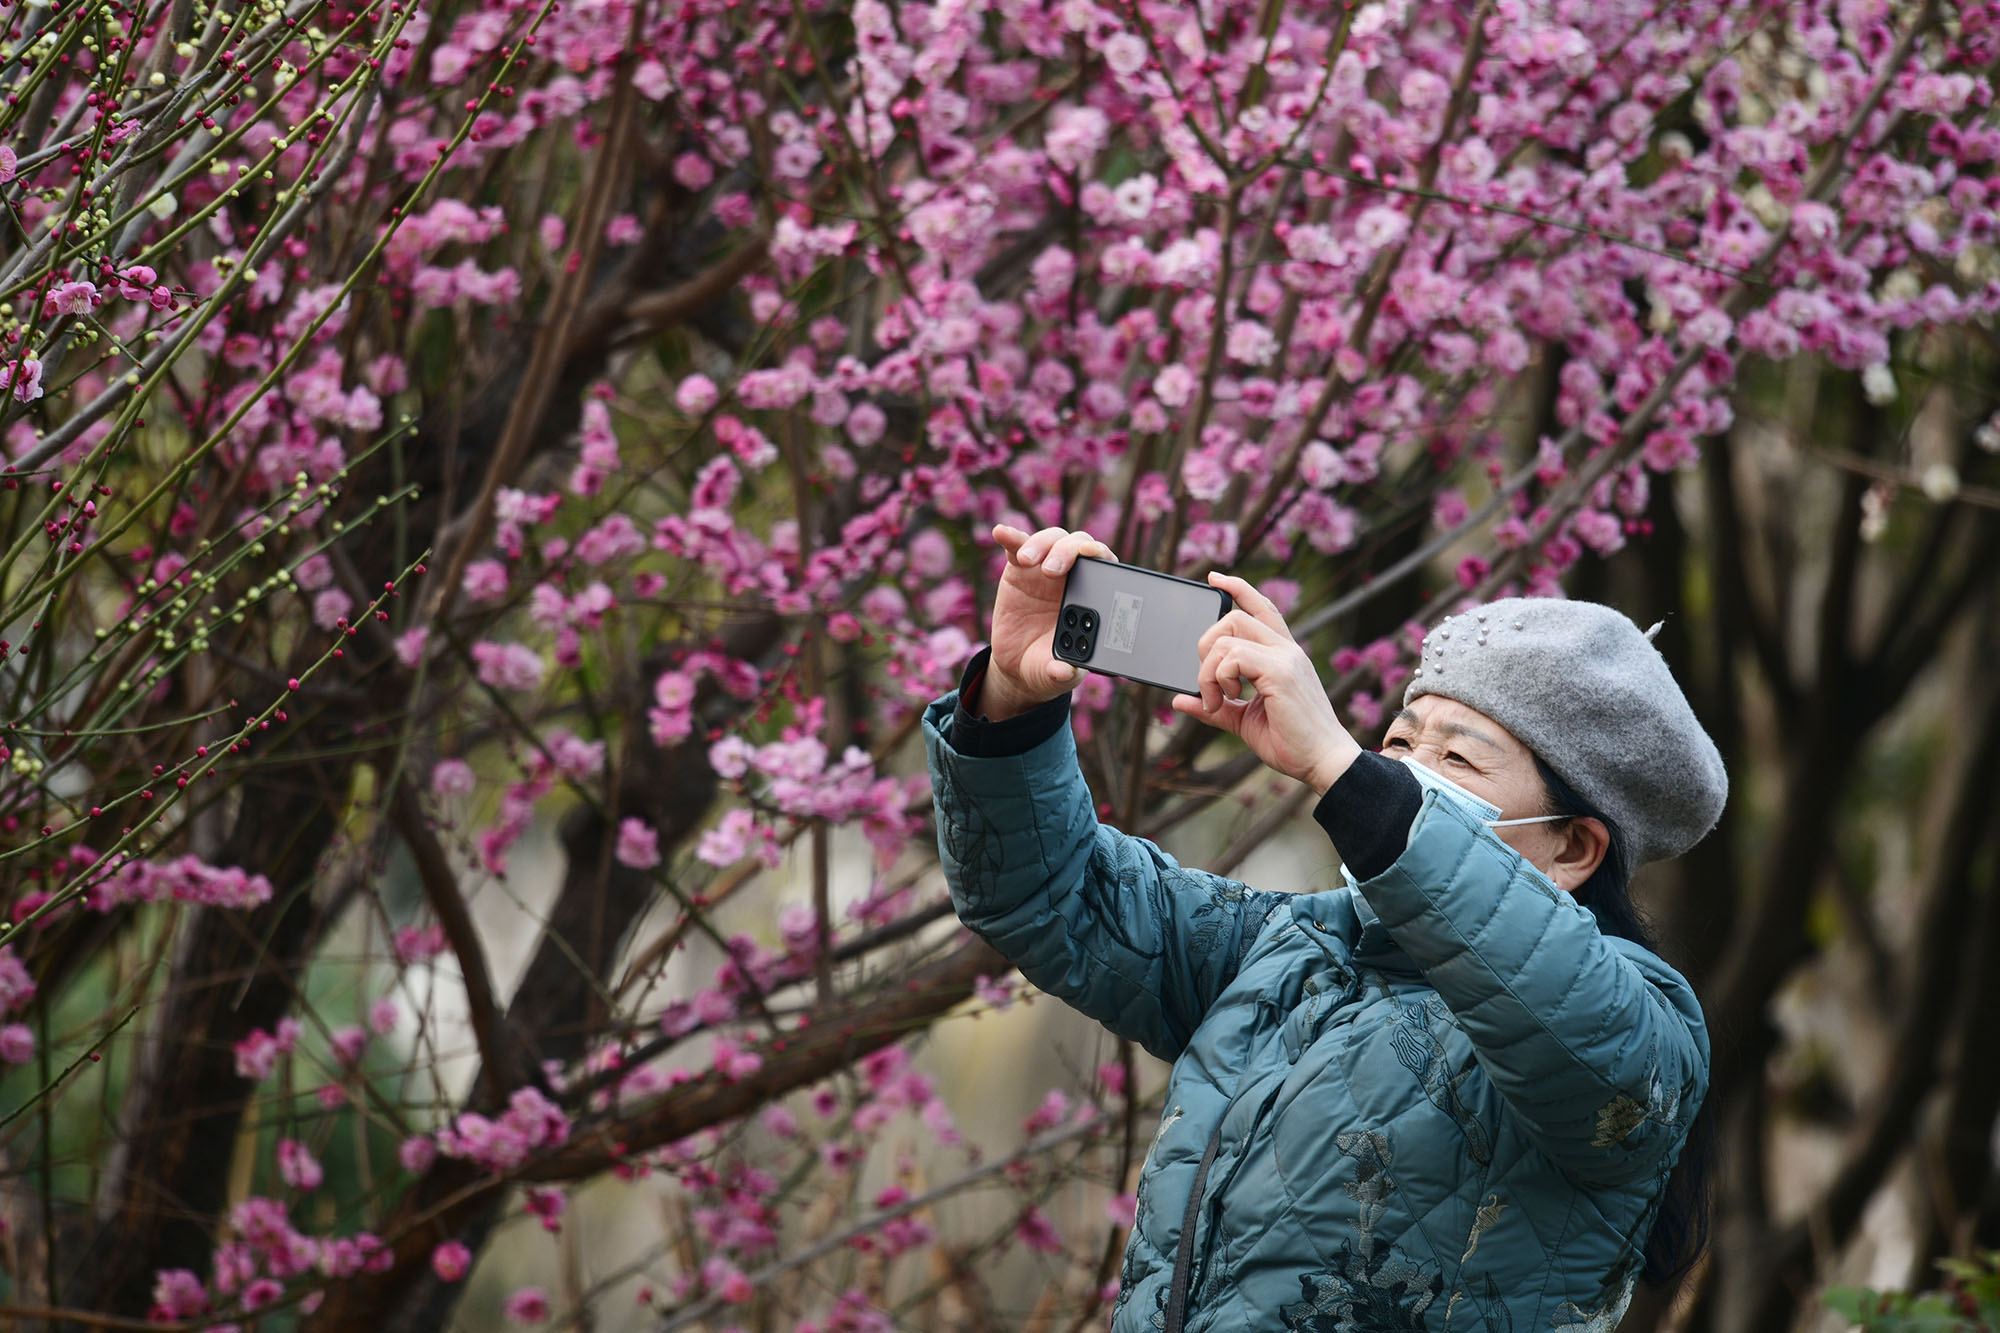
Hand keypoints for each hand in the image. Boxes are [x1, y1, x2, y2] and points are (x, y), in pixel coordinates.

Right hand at [980, 524, 1117, 719]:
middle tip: (1051, 570)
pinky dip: (1010, 537)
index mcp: (1092, 597)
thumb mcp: (1057, 674)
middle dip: (1067, 551)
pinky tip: (1001, 533)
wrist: (1019, 666)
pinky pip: (1017, 546)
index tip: (1091, 555)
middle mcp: (1073, 576)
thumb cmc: (1048, 665)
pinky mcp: (1019, 569)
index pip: (1104, 565)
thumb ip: (1063, 672)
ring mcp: (1045, 569)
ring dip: (1041, 544)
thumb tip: (1065, 672)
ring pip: (1051, 540)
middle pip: (1077, 545)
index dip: (1101, 554)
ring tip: (1026, 560)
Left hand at [1169, 573, 1362, 794]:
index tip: (1214, 579)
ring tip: (1219, 700)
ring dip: (1209, 671)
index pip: (1261, 607)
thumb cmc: (1290, 743)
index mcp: (1282, 655)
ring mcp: (1285, 658)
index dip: (1237, 588)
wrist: (1322, 763)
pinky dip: (1219, 678)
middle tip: (1210, 685)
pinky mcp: (1280, 672)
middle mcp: (1286, 650)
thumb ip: (1214, 707)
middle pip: (1233, 617)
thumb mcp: (1242, 720)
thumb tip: (1180, 700)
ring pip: (1227, 637)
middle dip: (1206, 646)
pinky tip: (1227, 699)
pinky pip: (1233, 656)